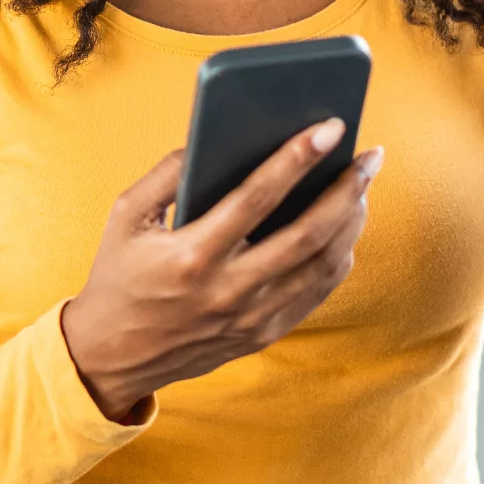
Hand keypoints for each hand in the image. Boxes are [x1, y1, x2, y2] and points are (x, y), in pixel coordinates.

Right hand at [59, 120, 380, 422]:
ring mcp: (250, 319)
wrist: (112, 357)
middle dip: (347, 189)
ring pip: (322, 266)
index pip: (257, 197)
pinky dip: (338, 258)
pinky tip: (344, 228)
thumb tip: (213, 138)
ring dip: (351, 221)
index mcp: (191, 255)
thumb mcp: (125, 217)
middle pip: (307, 234)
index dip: (297, 158)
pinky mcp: (262, 336)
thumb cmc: (118, 276)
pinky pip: (315, 293)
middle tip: (371, 156)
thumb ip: (166, 173)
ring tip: (363, 186)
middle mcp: (227, 291)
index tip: (329, 126)